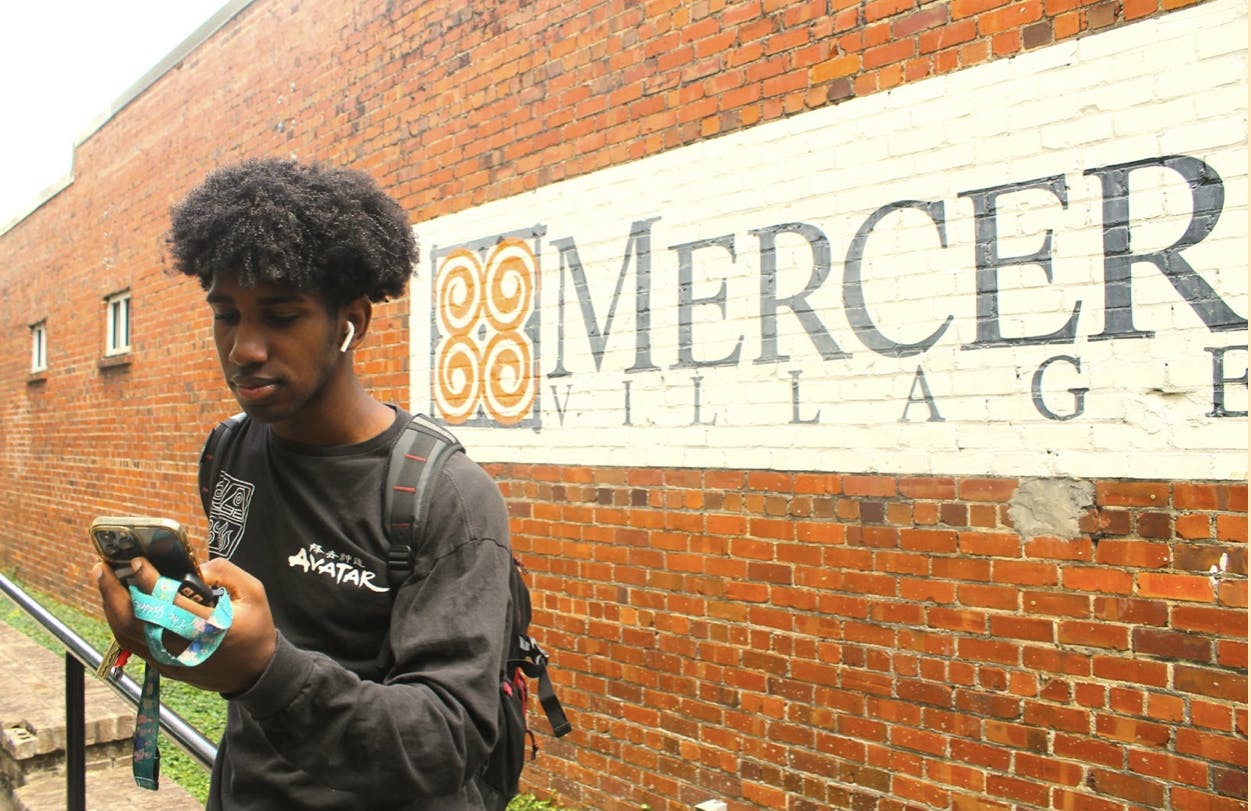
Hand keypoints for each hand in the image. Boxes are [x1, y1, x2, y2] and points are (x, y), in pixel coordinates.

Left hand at [94, 557, 276, 694]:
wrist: (254, 671)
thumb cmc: (255, 628)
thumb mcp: (253, 591)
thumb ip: (224, 572)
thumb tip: (191, 566)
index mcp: (210, 626)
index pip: (169, 602)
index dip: (148, 580)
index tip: (137, 561)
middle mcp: (184, 646)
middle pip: (136, 621)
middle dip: (114, 592)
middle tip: (102, 567)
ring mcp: (170, 660)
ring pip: (126, 634)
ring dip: (110, 606)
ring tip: (104, 580)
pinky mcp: (163, 666)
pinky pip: (131, 644)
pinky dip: (118, 622)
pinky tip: (116, 603)